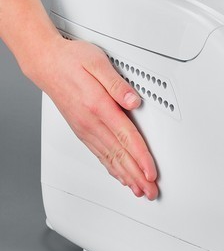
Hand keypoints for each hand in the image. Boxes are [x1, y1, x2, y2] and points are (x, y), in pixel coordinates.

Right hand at [29, 35, 158, 199]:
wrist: (45, 62)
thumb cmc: (71, 59)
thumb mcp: (98, 62)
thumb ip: (117, 84)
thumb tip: (134, 101)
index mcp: (99, 106)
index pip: (126, 138)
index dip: (141, 158)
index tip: (151, 172)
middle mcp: (91, 122)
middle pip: (120, 155)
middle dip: (137, 176)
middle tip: (150, 191)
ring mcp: (85, 129)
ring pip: (109, 159)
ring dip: (126, 177)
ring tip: (139, 190)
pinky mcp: (82, 130)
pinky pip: (100, 155)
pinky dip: (112, 169)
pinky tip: (119, 176)